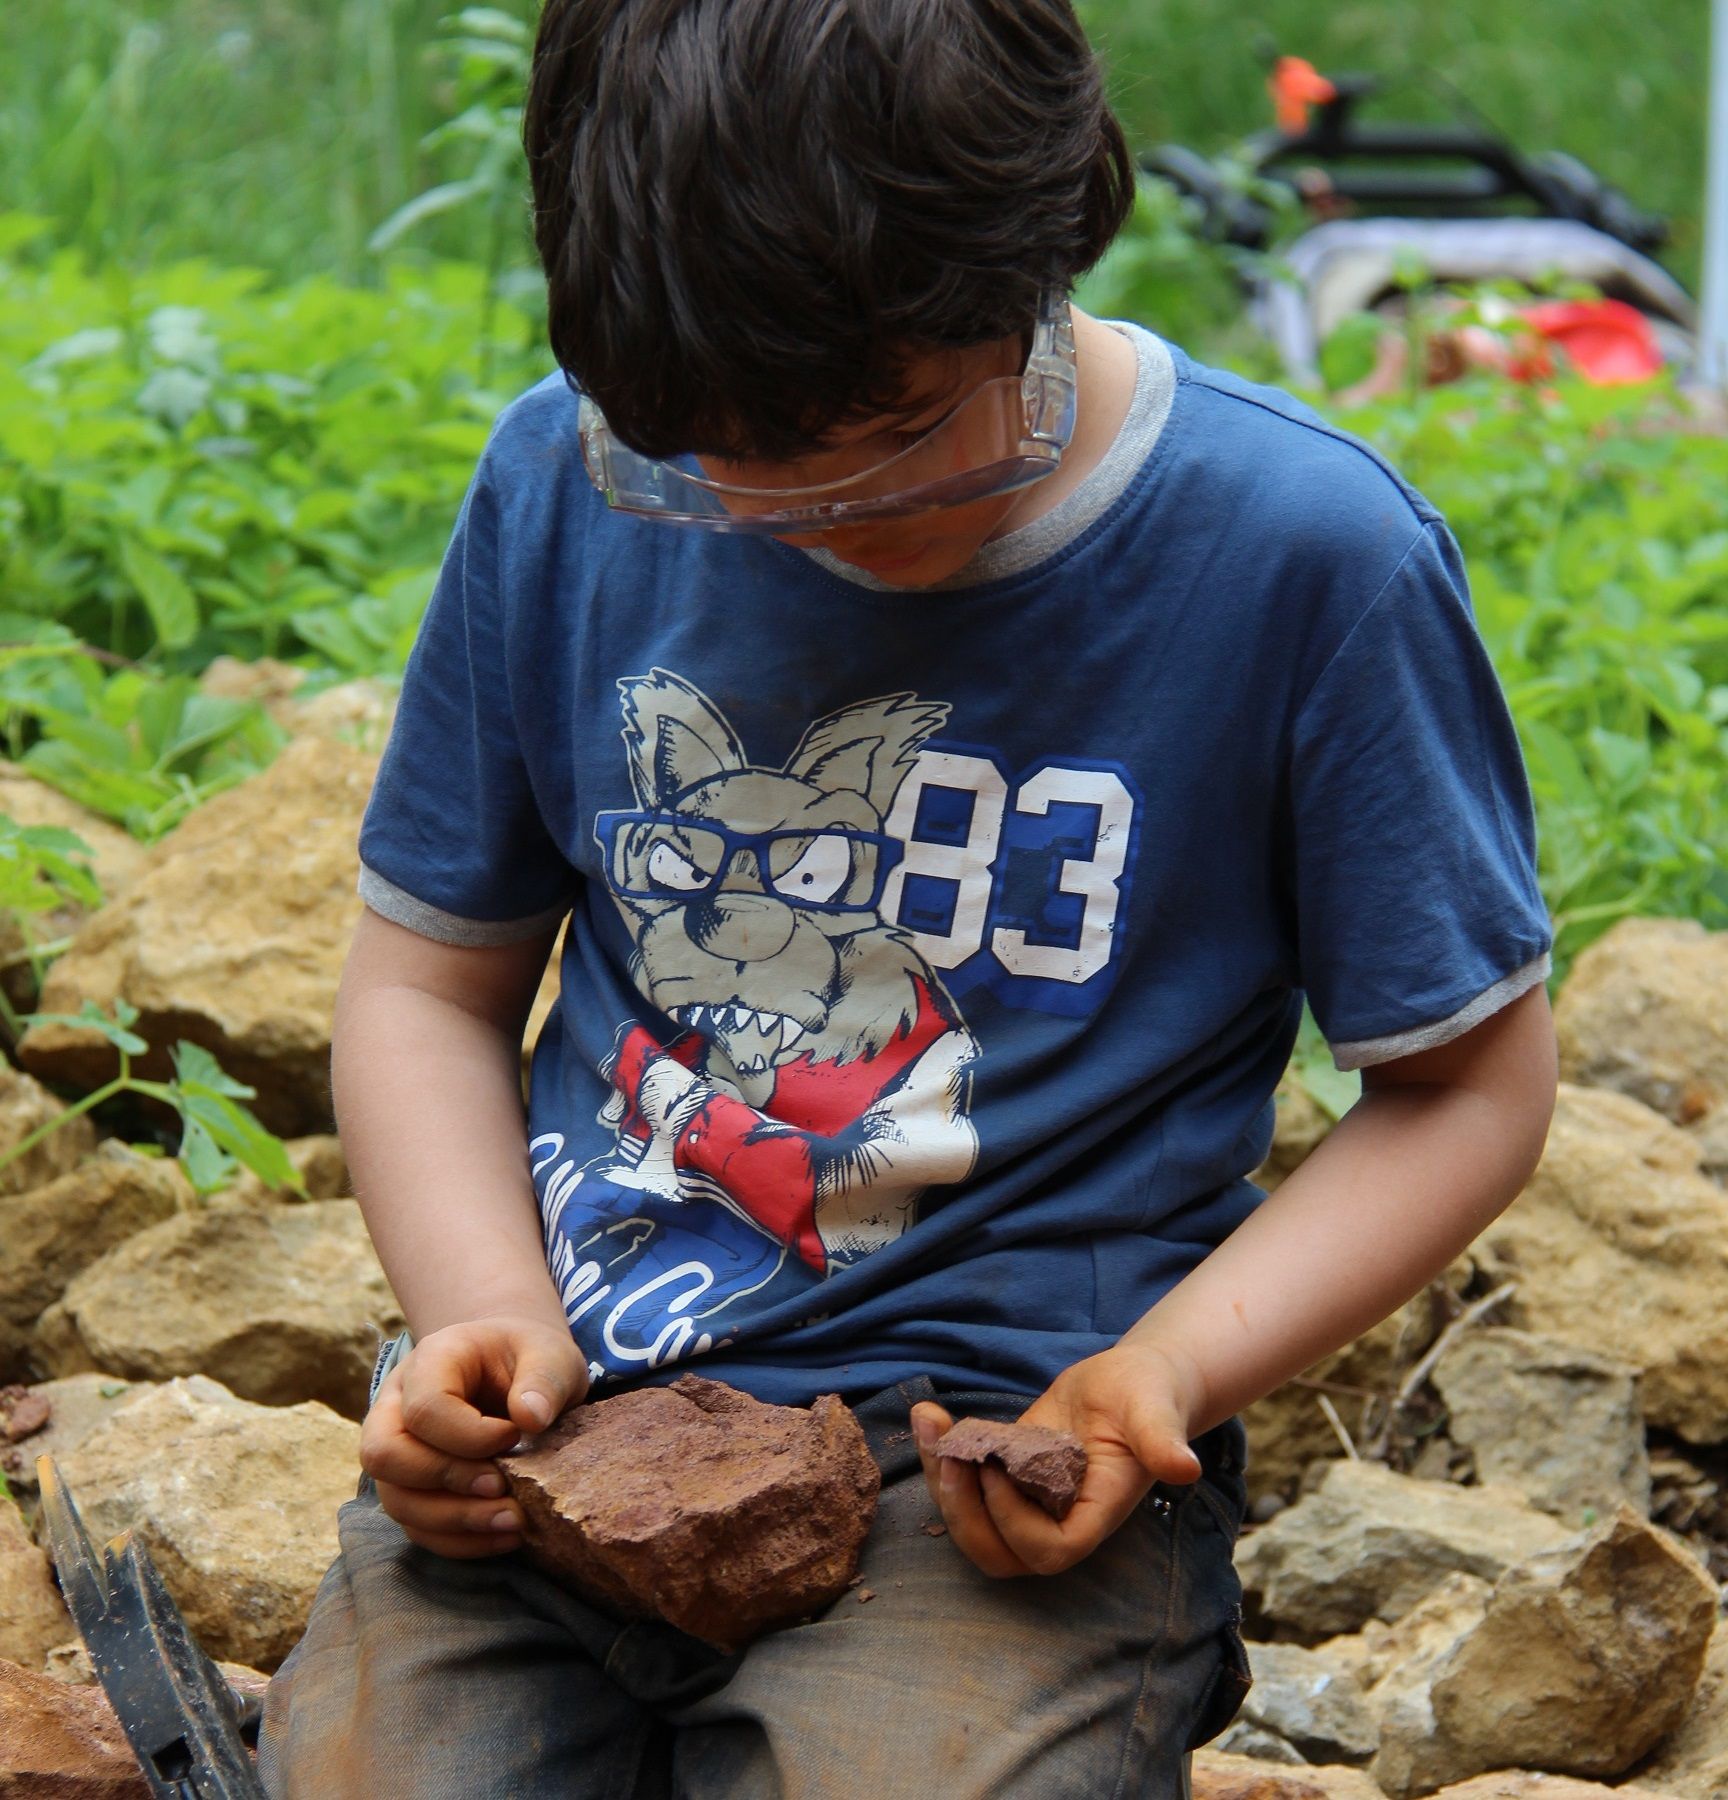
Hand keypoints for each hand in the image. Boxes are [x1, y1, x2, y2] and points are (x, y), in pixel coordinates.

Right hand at [360, 1314, 585, 1558]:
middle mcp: (396, 1406)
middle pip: (385, 1455)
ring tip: (512, 1521)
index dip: (468, 1435)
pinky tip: (504, 1536)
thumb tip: (530, 1418)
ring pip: (396, 1500)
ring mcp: (398, 1451)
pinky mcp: (412, 1489)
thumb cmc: (529, 1359)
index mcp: (430, 1361)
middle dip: (447, 1481)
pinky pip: (417, 1527)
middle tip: (502, 1487)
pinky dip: (459, 1540)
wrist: (518, 1369)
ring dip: (454, 1521)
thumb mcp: (549, 1354)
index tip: (515, 1437)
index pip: (423, 1408)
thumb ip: (544, 1378)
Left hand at [910, 1341, 1205, 1578]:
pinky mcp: (1006, 1476)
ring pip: (972, 1526)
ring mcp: (1028, 1501)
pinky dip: (938, 1456)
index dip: (1015, 1523)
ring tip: (928, 1424)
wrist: (1130, 1384)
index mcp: (1095, 1511)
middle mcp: (1058, 1517)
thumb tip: (1185, 1468)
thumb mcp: (1155, 1409)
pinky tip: (929, 1415)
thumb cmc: (1148, 1396)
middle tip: (950, 1458)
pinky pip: (964, 1487)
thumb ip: (1162, 1438)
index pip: (1049, 1551)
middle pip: (1000, 1556)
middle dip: (964, 1515)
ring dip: (940, 1484)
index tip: (998, 1468)